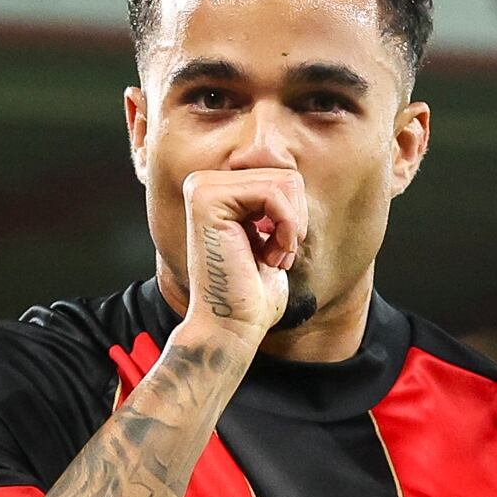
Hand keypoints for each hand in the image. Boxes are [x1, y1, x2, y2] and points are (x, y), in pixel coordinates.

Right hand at [176, 166, 302, 352]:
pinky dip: (286, 227)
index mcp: (217, 190)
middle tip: (277, 257)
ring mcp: (202, 187)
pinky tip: (270, 256)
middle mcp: (204, 183)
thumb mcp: (273, 235)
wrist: (231, 326)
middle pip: (285, 175)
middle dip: (295, 221)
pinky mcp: (207, 199)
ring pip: (284, 181)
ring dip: (291, 227)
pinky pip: (274, 192)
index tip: (276, 251)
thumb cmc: (253, 292)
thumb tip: (288, 170)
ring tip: (273, 257)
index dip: (293, 217)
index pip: (282, 176)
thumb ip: (276, 201)